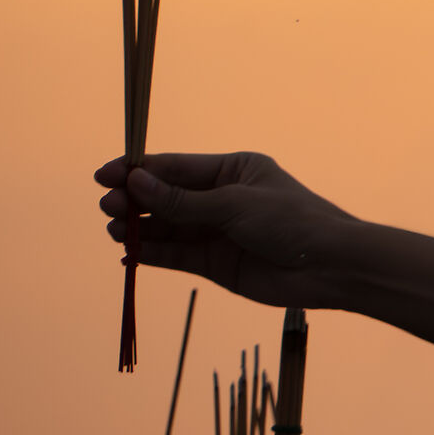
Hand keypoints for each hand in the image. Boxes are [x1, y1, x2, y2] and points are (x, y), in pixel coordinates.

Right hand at [95, 151, 353, 313]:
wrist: (328, 266)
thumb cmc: (291, 221)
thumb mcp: (234, 205)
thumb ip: (184, 201)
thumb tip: (137, 182)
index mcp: (233, 169)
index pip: (176, 167)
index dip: (139, 170)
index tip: (104, 175)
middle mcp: (222, 198)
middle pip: (167, 198)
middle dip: (135, 201)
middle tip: (107, 207)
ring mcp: (218, 232)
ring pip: (169, 228)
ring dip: (139, 229)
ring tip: (113, 230)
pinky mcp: (217, 264)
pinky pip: (177, 256)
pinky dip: (152, 255)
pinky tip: (128, 256)